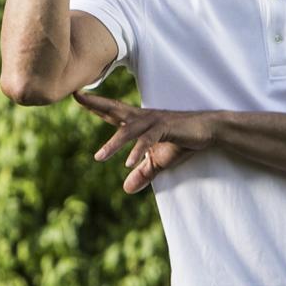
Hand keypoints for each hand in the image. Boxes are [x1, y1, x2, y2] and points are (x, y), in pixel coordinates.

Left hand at [75, 91, 210, 192]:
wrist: (208, 131)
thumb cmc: (182, 142)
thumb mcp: (159, 161)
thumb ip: (142, 173)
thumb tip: (127, 189)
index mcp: (139, 122)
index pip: (113, 112)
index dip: (95, 105)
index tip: (77, 96)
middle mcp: (143, 117)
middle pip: (115, 109)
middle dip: (96, 103)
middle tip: (77, 96)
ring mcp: (154, 121)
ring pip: (129, 130)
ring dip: (113, 144)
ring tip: (99, 157)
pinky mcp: (166, 128)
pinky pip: (148, 140)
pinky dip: (138, 151)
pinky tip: (128, 163)